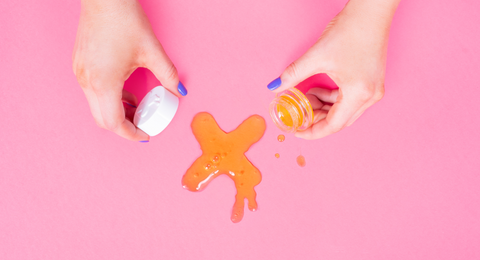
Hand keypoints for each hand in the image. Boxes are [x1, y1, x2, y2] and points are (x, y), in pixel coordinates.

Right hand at [72, 0, 186, 141]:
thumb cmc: (125, 21)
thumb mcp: (152, 51)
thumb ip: (168, 76)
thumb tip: (180, 92)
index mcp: (104, 82)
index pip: (114, 123)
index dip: (131, 134)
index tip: (145, 135)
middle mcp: (88, 81)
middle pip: (103, 120)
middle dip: (124, 126)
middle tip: (143, 122)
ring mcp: (80, 74)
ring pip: (96, 107)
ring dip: (116, 111)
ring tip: (136, 105)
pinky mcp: (79, 66)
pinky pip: (92, 93)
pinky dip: (108, 98)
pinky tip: (124, 90)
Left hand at [267, 0, 399, 139]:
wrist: (370, 12)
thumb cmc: (349, 32)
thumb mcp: (316, 56)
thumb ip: (294, 74)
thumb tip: (275, 87)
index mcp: (359, 94)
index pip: (333, 125)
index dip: (312, 131)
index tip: (297, 131)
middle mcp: (370, 96)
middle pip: (339, 120)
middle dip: (316, 120)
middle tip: (298, 115)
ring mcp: (373, 89)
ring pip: (344, 111)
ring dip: (323, 108)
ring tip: (304, 98)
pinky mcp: (372, 82)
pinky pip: (350, 100)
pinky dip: (332, 98)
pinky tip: (317, 90)